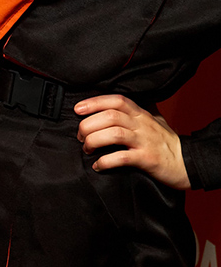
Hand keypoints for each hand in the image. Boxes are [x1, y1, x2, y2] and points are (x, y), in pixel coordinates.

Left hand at [75, 94, 190, 188]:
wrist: (188, 163)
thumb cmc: (167, 142)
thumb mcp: (154, 120)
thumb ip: (136, 111)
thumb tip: (116, 103)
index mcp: (141, 114)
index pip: (116, 100)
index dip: (94, 102)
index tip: (77, 109)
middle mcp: (142, 125)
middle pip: (110, 116)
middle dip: (89, 125)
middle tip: (80, 136)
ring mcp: (145, 142)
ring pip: (114, 134)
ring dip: (94, 141)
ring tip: (87, 148)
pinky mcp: (147, 159)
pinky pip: (122, 158)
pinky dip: (106, 161)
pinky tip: (98, 165)